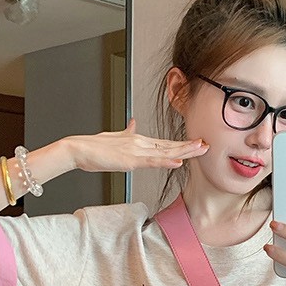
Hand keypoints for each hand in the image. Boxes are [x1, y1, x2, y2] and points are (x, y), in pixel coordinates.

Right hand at [67, 118, 208, 173]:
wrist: (78, 148)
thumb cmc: (93, 146)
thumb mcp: (114, 137)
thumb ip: (126, 132)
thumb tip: (133, 123)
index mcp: (137, 140)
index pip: (164, 143)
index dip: (181, 143)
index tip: (196, 143)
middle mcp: (139, 142)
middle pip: (169, 145)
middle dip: (189, 146)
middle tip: (206, 145)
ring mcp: (135, 150)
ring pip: (164, 151)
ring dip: (184, 151)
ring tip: (200, 150)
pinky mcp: (129, 160)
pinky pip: (151, 161)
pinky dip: (166, 161)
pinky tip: (178, 162)